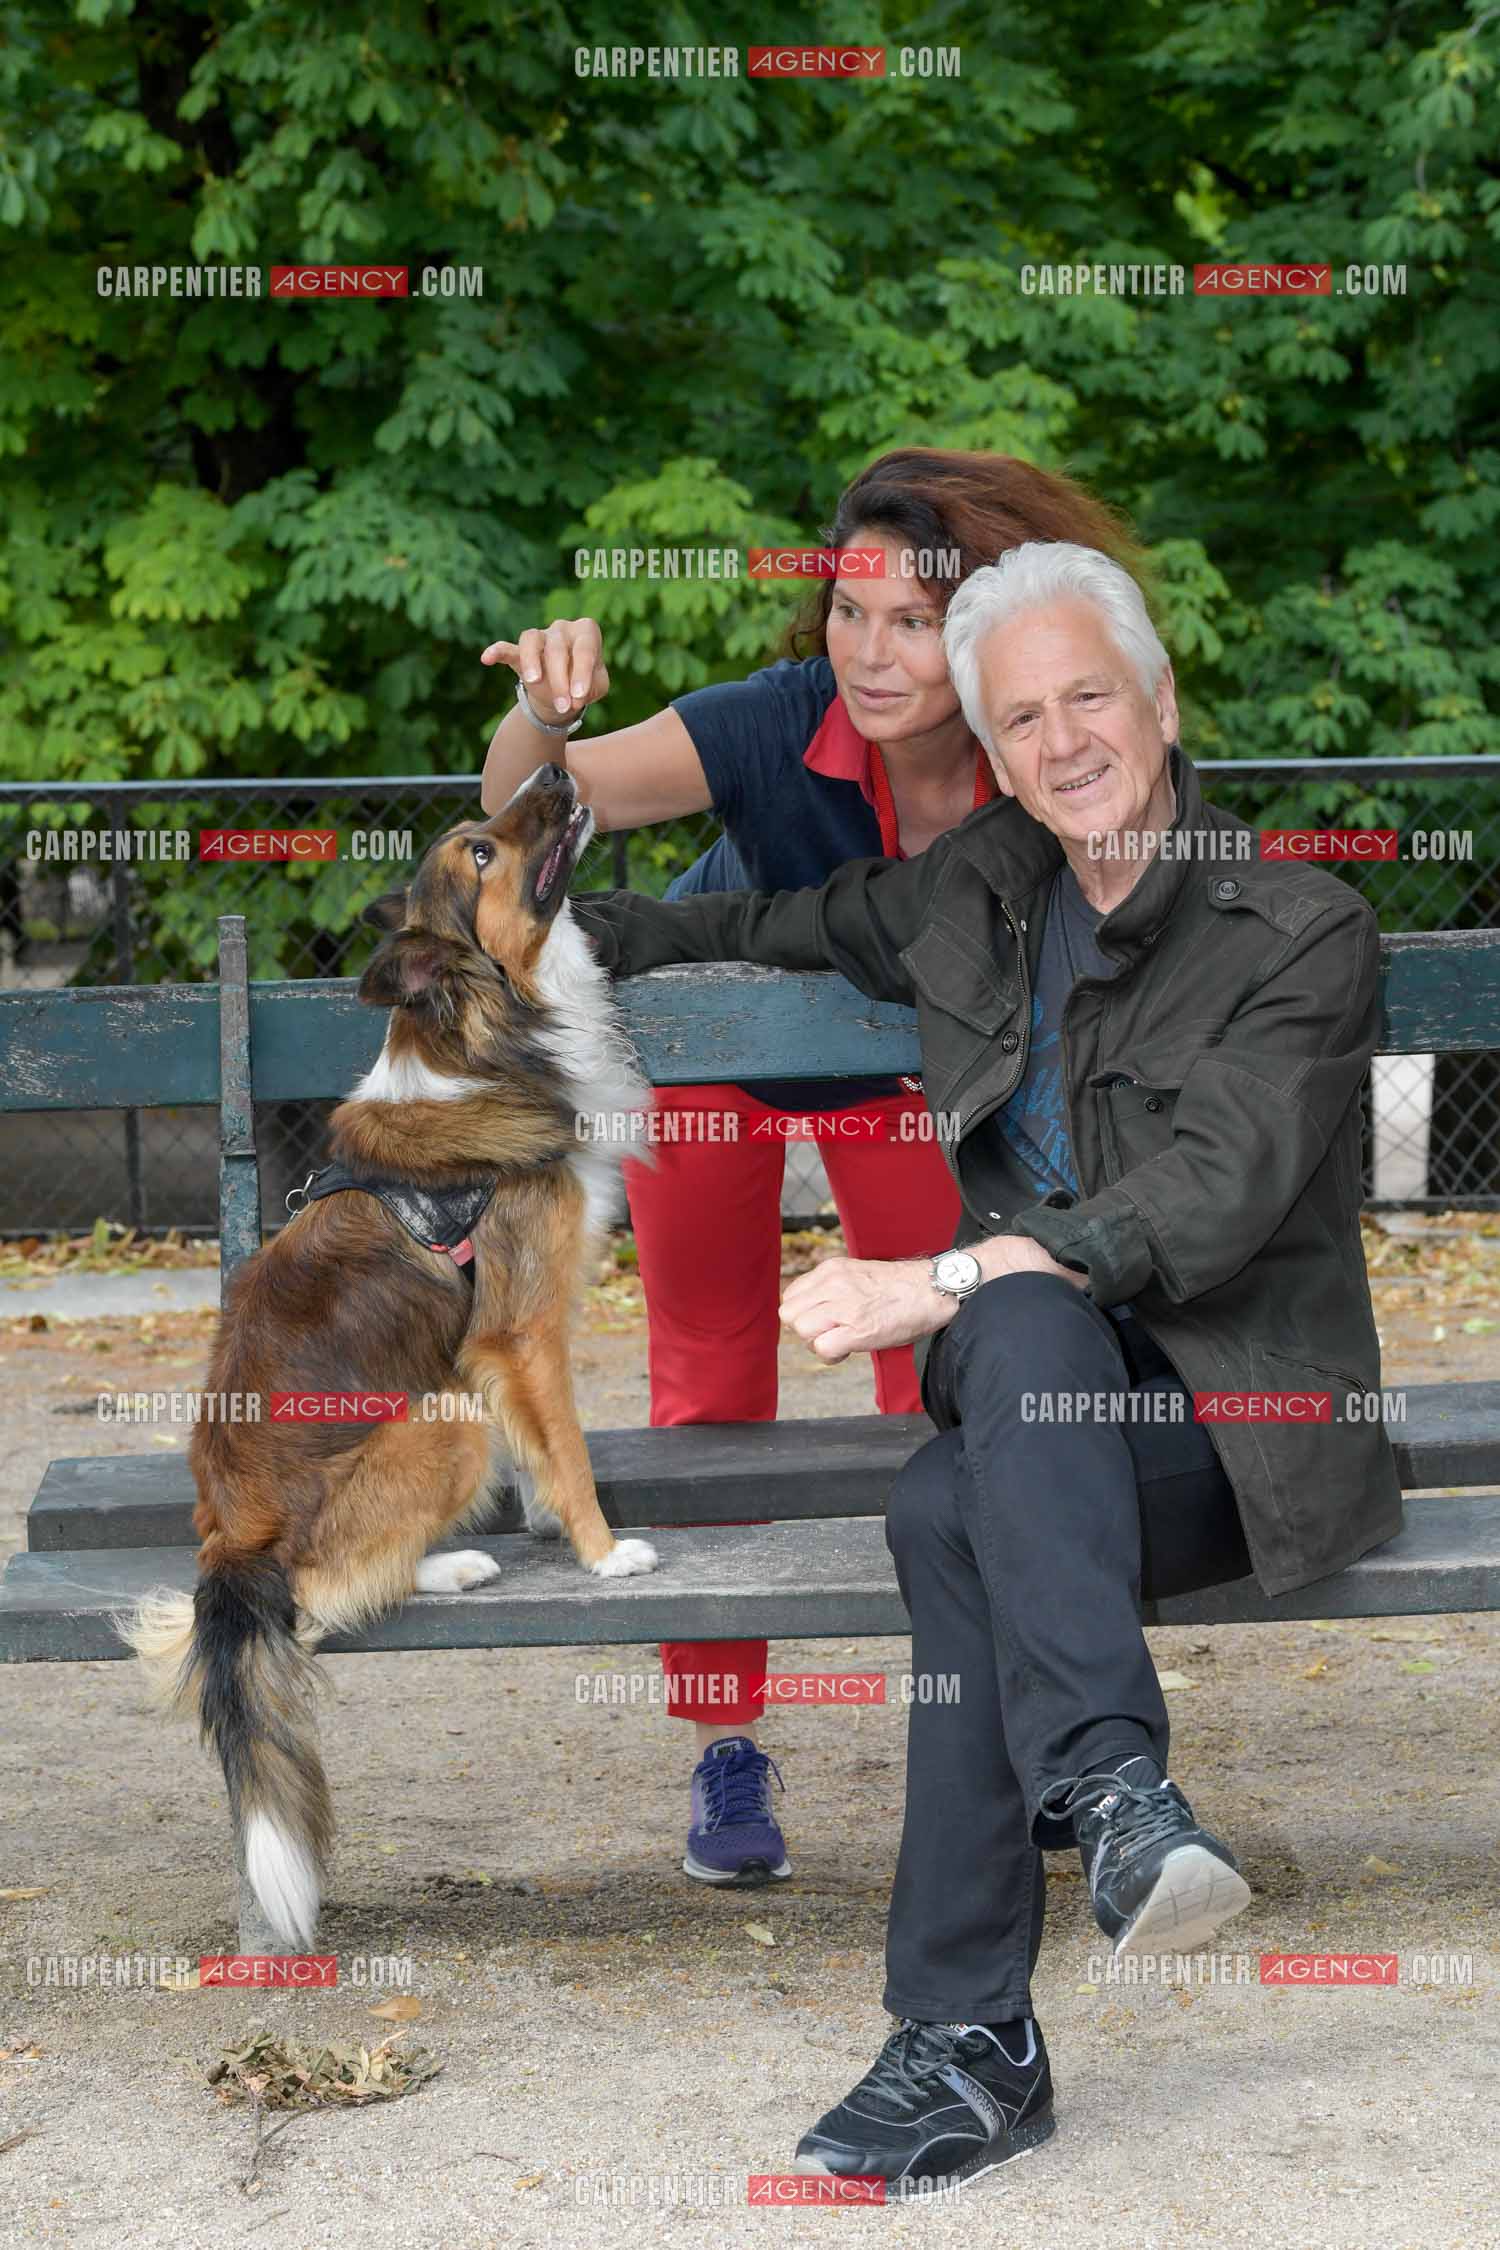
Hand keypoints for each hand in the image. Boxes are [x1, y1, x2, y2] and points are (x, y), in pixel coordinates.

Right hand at [481, 617, 609, 722]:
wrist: (564, 692)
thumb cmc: (584, 683)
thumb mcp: (596, 687)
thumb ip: (590, 688)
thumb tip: (574, 696)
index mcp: (586, 632)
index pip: (585, 650)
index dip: (582, 674)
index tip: (579, 698)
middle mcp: (563, 628)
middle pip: (557, 649)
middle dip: (560, 681)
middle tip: (564, 707)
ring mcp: (541, 636)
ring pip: (532, 640)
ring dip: (532, 663)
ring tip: (533, 682)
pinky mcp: (520, 649)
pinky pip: (506, 647)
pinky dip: (497, 651)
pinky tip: (486, 658)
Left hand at [777, 1255, 954, 1364]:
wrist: (932, 1290)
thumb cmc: (900, 1289)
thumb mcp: (856, 1276)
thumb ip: (831, 1289)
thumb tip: (812, 1312)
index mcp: (831, 1269)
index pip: (790, 1296)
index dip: (803, 1314)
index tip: (823, 1321)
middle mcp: (833, 1284)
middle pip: (788, 1314)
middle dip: (805, 1330)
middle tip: (829, 1333)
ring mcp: (844, 1305)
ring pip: (801, 1330)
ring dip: (817, 1343)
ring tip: (840, 1341)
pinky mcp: (857, 1329)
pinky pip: (822, 1348)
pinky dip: (831, 1356)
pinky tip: (848, 1351)